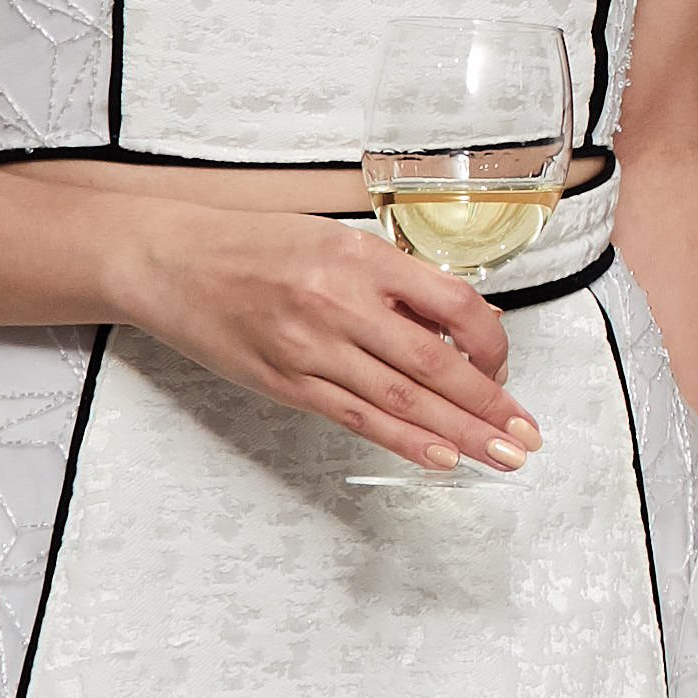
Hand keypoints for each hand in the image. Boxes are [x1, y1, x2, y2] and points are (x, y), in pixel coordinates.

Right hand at [106, 197, 532, 472]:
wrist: (171, 262)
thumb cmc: (260, 246)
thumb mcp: (339, 241)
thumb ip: (401, 280)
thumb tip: (467, 322)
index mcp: (364, 260)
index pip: (454, 306)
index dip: (492, 342)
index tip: (506, 365)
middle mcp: (342, 305)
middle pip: (434, 364)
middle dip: (489, 404)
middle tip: (526, 433)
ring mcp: (312, 349)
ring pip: (401, 400)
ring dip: (459, 432)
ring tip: (501, 455)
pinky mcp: (285, 383)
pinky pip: (356, 418)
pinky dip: (404, 440)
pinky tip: (441, 456)